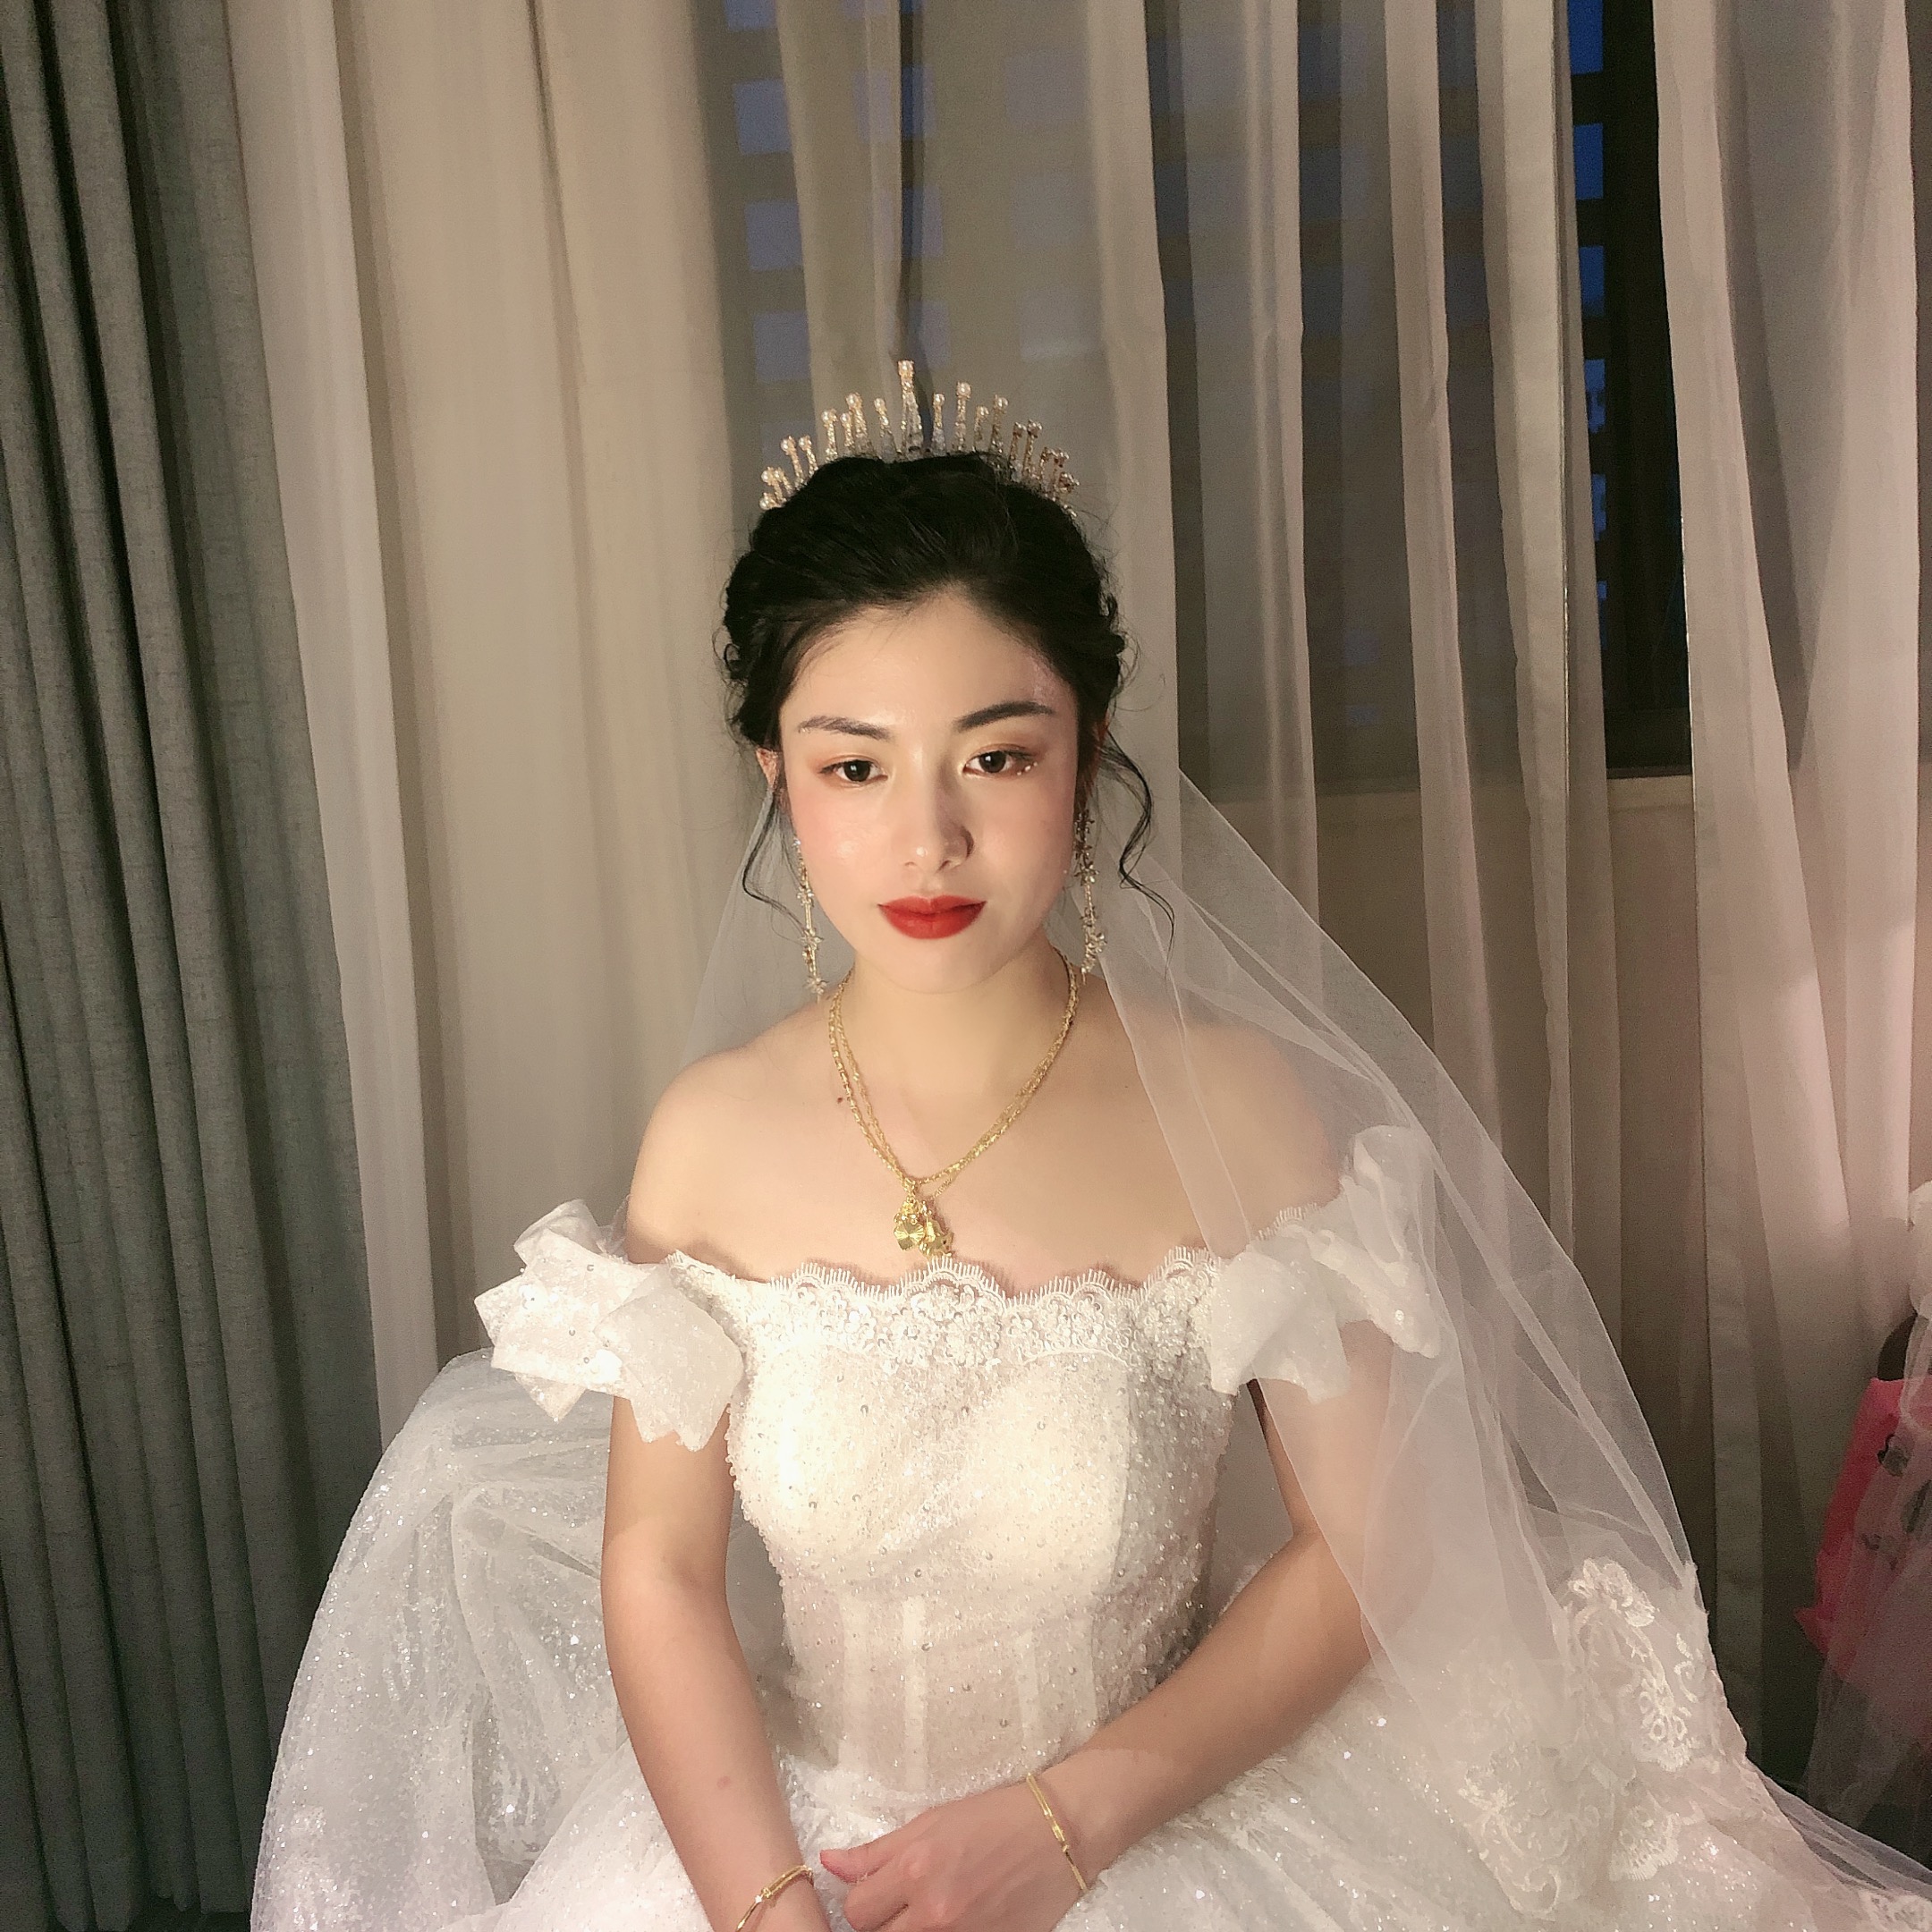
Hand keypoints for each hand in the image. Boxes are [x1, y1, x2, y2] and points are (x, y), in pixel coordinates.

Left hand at [819, 1775, 1087, 1930]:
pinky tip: (951, 1924)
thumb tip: (827, 1862)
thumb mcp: (929, 1822)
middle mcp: (934, 1912)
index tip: (876, 1894)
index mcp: (915, 1870)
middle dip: (880, 1925)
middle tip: (898, 1909)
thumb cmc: (993, 1817)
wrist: (1059, 1833)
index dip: (861, 1903)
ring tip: (923, 1916)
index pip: (856, 1911)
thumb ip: (875, 1851)